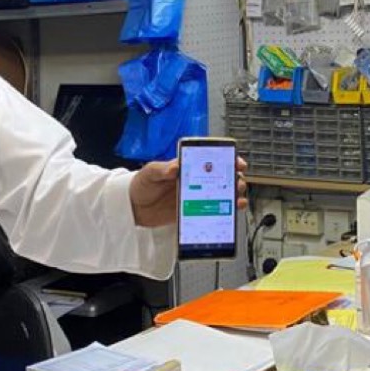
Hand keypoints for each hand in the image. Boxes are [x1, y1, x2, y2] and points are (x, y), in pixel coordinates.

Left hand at [129, 156, 248, 227]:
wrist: (132, 208)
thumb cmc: (141, 185)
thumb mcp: (149, 172)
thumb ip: (161, 169)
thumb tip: (174, 167)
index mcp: (187, 166)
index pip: (211, 159)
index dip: (227, 159)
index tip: (236, 162)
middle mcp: (195, 180)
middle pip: (222, 177)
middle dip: (234, 178)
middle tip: (237, 182)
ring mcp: (196, 196)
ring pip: (221, 194)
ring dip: (233, 194)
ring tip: (236, 197)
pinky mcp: (194, 212)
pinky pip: (213, 211)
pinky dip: (224, 211)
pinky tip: (229, 212)